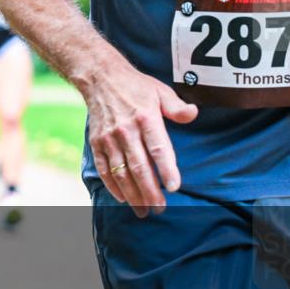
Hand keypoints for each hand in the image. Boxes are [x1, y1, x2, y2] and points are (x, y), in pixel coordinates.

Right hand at [82, 59, 197, 217]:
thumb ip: (177, 107)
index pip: (158, 148)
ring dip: (133, 194)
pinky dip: (112, 185)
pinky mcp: (96, 142)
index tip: (174, 187)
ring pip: (121, 172)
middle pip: (139, 167)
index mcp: (145, 118)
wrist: (99, 77)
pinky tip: (123, 198)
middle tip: (160, 209)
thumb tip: (193, 114)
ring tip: (144, 210)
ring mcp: (109, 138)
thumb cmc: (135, 86)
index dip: (166, 169)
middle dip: (150, 191)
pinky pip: (104, 168)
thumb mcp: (160, 91)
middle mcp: (126, 130)